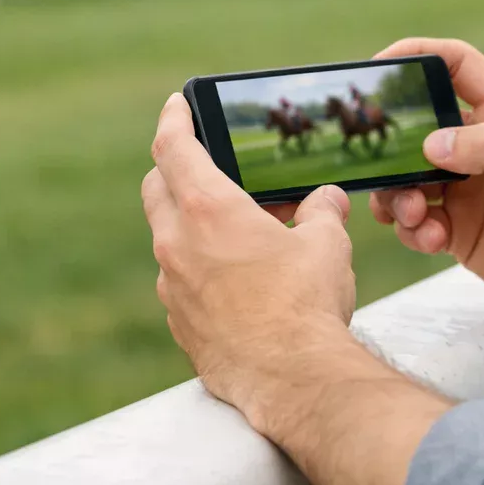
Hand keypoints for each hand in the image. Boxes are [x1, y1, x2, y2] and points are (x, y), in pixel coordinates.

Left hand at [143, 93, 355, 431]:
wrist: (292, 381)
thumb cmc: (307, 304)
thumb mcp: (326, 243)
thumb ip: (321, 212)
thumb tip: (325, 200)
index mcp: (208, 210)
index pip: (174, 146)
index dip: (174, 117)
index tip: (177, 103)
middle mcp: (177, 244)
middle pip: (157, 188)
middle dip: (176, 168)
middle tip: (205, 162)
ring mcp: (171, 287)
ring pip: (169, 238)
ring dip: (194, 225)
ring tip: (242, 231)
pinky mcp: (179, 324)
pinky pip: (180, 281)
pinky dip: (201, 269)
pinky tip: (240, 281)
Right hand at [369, 39, 483, 320]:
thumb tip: (432, 142)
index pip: (457, 66)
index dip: (418, 55)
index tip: (379, 67)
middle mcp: (482, 145)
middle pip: (418, 126)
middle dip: (392, 147)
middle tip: (380, 168)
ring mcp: (467, 186)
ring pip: (408, 177)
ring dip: (397, 195)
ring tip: (414, 216)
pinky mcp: (458, 226)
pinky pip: (416, 219)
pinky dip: (413, 229)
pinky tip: (433, 241)